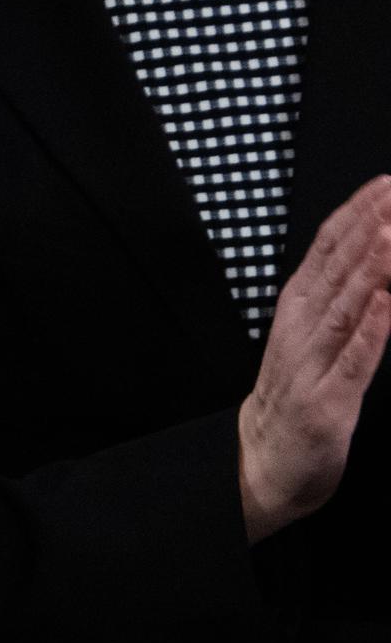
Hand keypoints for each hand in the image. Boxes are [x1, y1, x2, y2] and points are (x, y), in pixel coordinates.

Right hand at [237, 174, 390, 540]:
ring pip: (346, 307)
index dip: (356, 213)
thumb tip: (372, 256)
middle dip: (370, 228)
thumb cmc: (295, 394)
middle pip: (338, 269)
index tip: (384, 183)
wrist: (263, 460)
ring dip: (370, 269)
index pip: (328, 250)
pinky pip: (353, 362)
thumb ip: (338, 295)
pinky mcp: (328, 402)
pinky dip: (369, 331)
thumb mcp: (312, 335)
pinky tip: (384, 304)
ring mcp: (312, 363)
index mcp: (298, 307)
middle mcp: (301, 326)